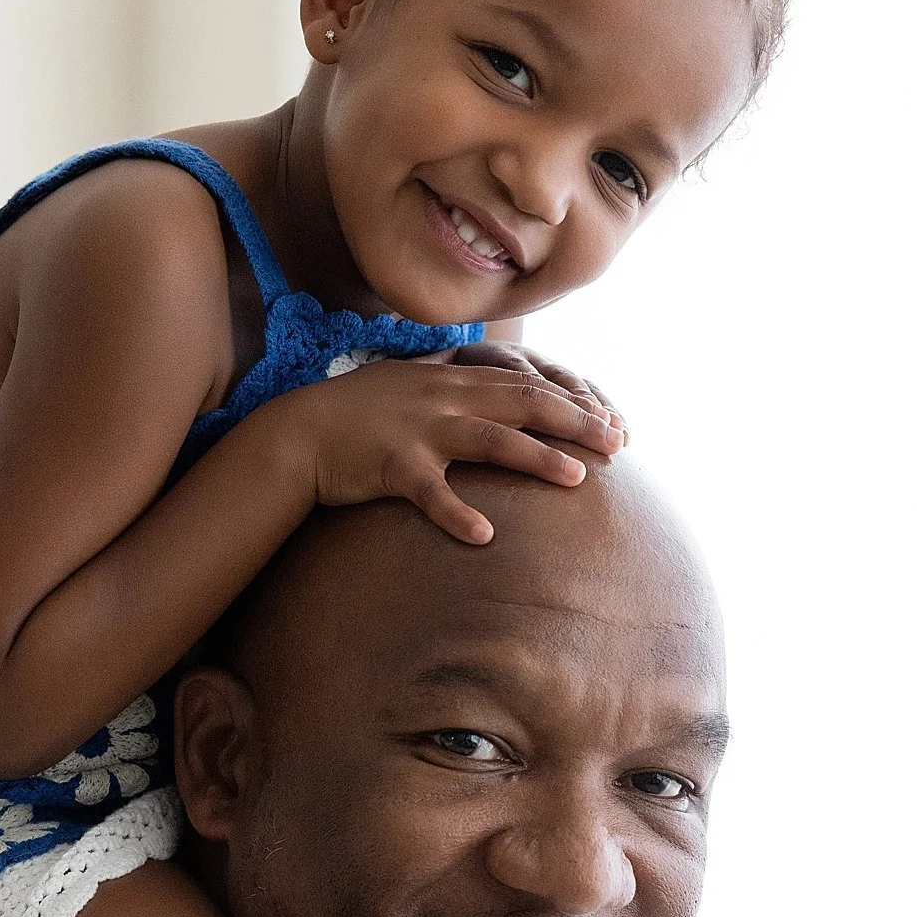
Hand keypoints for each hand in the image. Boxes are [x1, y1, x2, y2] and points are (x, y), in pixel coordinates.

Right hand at [276, 349, 623, 546]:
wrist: (299, 432)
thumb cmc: (358, 415)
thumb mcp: (412, 384)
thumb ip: (456, 382)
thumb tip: (495, 383)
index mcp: (454, 380)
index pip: (527, 385)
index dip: (574, 402)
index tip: (612, 422)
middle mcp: (444, 398)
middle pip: (523, 404)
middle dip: (576, 422)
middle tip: (617, 443)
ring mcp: (420, 430)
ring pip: (491, 439)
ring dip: (536, 458)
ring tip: (576, 479)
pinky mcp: (392, 466)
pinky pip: (431, 493)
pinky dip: (457, 514)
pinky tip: (484, 537)